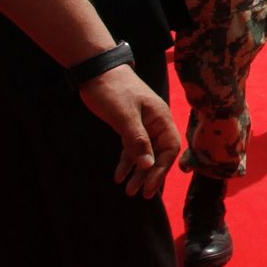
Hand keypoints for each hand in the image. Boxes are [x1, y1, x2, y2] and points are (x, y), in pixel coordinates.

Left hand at [78, 66, 180, 198]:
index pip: (169, 148)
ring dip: (138, 171)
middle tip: (139, 194)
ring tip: (128, 189)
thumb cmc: (114, 91)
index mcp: (161, 118)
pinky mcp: (129, 125)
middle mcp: (156, 123)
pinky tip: (118, 175)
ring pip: (145, 153)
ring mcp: (143, 124)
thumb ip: (137, 141)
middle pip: (158, 154)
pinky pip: (132, 148)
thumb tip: (149, 165)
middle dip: (149, 175)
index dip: (161, 168)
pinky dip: (126, 162)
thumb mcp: (124, 116)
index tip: (149, 185)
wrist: (97, 72)